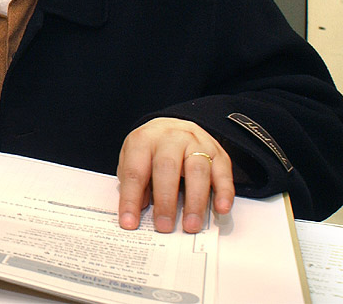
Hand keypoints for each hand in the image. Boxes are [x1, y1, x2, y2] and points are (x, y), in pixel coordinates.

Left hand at [117, 117, 234, 233]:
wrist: (174, 127)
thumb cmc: (151, 149)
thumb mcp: (133, 158)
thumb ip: (133, 182)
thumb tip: (137, 210)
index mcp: (143, 140)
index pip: (135, 171)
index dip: (131, 199)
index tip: (129, 222)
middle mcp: (170, 138)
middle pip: (167, 168)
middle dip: (165, 201)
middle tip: (164, 226)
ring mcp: (196, 143)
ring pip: (197, 170)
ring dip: (194, 201)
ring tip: (190, 225)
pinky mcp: (218, 153)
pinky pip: (223, 172)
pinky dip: (224, 192)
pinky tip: (220, 209)